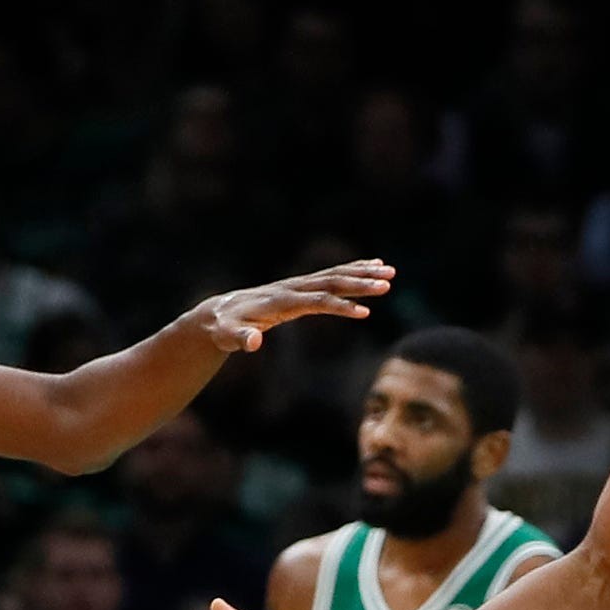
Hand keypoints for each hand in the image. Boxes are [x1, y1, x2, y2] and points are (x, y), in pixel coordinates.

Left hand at [191, 260, 392, 353]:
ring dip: (363, 273)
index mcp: (280, 300)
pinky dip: (353, 270)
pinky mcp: (300, 287)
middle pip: (331, 282)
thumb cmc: (225, 328)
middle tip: (388, 283)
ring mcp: (297, 285)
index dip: (340, 307)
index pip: (316, 302)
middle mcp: (292, 287)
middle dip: (360, 283)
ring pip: (334, 275)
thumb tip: (253, 342)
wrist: (219, 312)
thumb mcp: (228, 337)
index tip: (365, 313)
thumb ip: (241, 339)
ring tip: (390, 272)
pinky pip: (330, 276)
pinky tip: (372, 267)